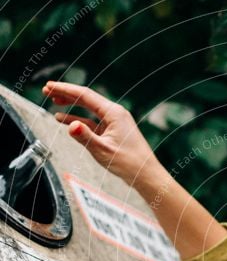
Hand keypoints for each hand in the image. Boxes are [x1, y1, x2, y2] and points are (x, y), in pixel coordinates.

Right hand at [42, 80, 160, 187]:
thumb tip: (71, 126)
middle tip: (47, 90)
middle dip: (66, 94)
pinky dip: (79, 119)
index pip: (85, 95)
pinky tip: (65, 120)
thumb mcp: (103, 150)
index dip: (65, 90)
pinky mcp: (113, 131)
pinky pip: (92, 121)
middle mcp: (115, 113)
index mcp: (114, 113)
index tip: (49, 86)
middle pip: (86, 98)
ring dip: (71, 105)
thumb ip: (85, 137)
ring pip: (88, 109)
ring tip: (53, 101)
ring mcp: (114, 122)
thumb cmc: (129, 163)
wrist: (145, 174)